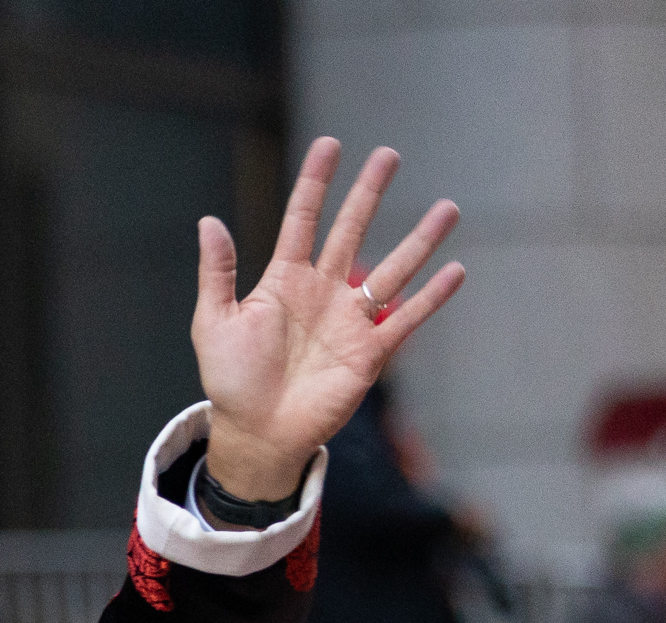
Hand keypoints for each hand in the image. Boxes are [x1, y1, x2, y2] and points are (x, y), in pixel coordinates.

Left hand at [193, 137, 464, 498]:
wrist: (256, 433)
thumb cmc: (231, 382)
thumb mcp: (214, 323)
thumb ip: (217, 273)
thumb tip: (209, 222)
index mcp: (284, 281)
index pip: (303, 221)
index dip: (316, 184)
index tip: (331, 145)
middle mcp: (322, 292)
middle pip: (351, 231)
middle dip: (369, 194)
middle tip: (390, 155)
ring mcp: (349, 320)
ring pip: (391, 269)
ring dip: (420, 240)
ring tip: (448, 207)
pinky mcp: (370, 352)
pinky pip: (407, 319)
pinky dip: (432, 297)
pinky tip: (456, 270)